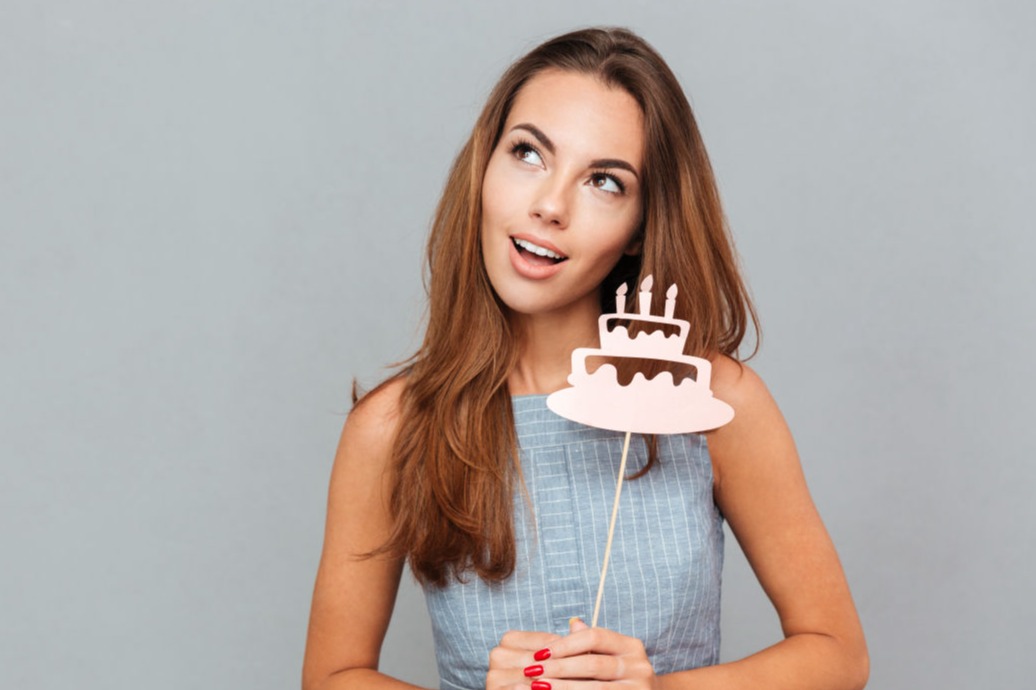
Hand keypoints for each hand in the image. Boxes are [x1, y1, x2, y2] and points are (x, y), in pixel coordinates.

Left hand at [487, 618, 659, 689]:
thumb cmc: (619, 677)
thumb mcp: (610, 655)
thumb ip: (591, 642)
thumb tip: (573, 622)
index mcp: (631, 646)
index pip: (595, 637)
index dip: (565, 644)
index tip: (539, 652)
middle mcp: (639, 666)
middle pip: (593, 664)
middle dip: (559, 668)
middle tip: (532, 671)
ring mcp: (638, 689)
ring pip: (595, 689)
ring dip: (562, 688)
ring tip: (537, 687)